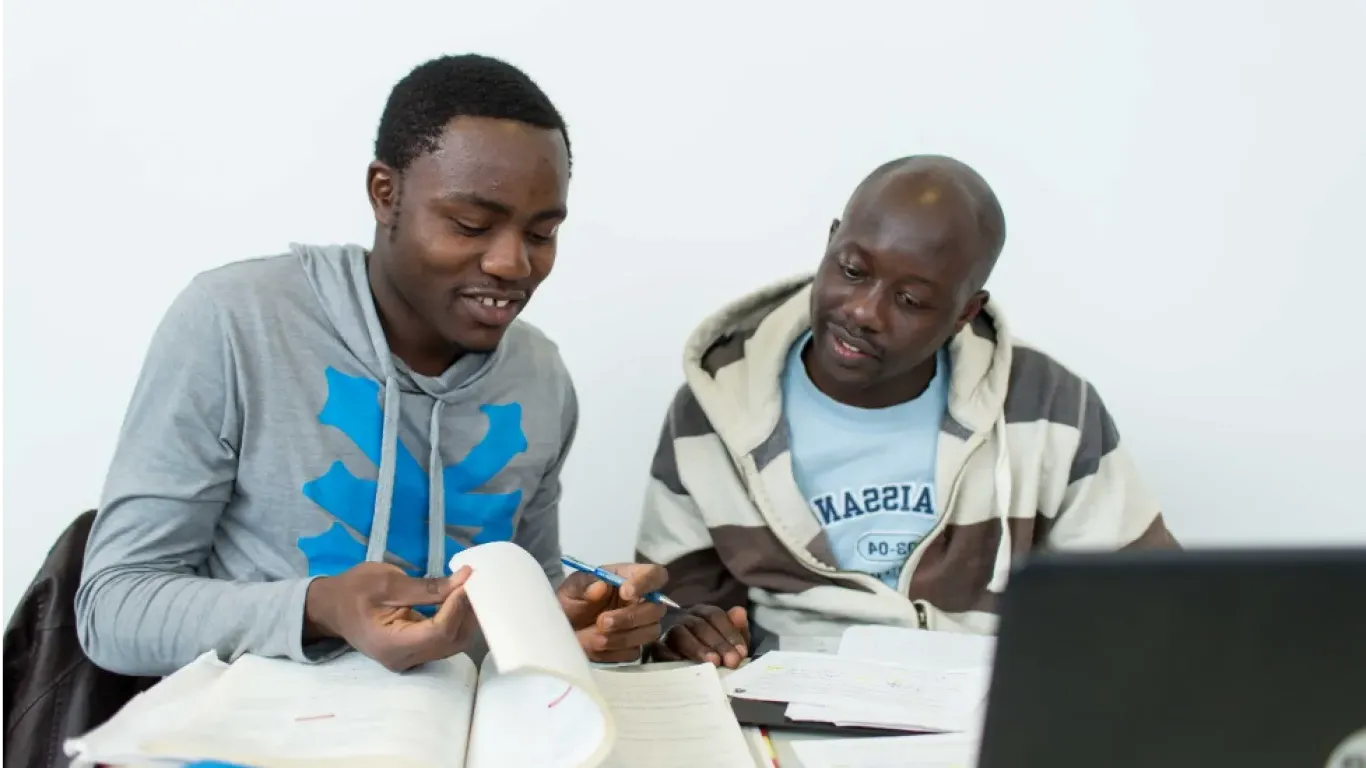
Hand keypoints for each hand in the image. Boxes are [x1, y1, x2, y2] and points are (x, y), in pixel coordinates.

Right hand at [304, 561, 476, 671]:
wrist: (330, 607)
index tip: (468, 581)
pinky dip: (456, 619)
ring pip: (452, 643)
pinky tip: (460, 599)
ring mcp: (411, 659)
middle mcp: (404, 659)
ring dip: (465, 616)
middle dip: (467, 612)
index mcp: (391, 645)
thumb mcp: (387, 582)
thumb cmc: (353, 591)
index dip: (458, 607)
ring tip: (470, 587)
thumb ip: (427, 587)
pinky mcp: (416, 651)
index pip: (439, 632)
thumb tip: (464, 579)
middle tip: (474, 582)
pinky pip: (444, 639)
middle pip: (451, 641)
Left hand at [558, 563, 667, 662]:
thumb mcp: (571, 588)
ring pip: (650, 632)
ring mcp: (640, 626)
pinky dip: (614, 651)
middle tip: (603, 621)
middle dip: (630, 617)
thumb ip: (585, 585)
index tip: (625, 592)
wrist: (559, 631)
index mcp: (629, 578)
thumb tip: (601, 587)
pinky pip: (634, 652)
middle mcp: (641, 601)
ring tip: (595, 638)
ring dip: (622, 637)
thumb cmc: (570, 601)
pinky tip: (596, 647)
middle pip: (656, 609)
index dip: (646, 582)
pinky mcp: (632, 648)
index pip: (655, 574)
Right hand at [650, 605, 749, 668]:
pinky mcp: (655, 649)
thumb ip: (736, 629)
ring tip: (713, 662)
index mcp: (701, 614)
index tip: (742, 652)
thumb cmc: (711, 655)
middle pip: (700, 625)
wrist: (684, 678)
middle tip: (731, 661)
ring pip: (680, 634)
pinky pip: (659, 648)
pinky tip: (684, 664)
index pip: (715, 615)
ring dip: (698, 648)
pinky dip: (670, 655)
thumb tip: (740, 612)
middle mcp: (684, 619)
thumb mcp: (728, 644)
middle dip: (718, 643)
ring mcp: (668, 633)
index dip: (730, 632)